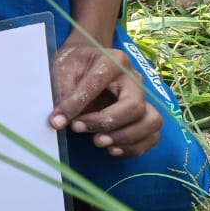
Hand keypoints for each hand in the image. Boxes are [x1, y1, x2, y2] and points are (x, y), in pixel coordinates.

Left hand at [48, 39, 161, 156]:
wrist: (86, 65)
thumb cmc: (74, 67)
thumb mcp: (62, 71)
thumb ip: (62, 94)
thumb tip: (59, 122)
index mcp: (113, 61)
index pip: (99, 83)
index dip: (77, 104)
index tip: (57, 120)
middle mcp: (134, 78)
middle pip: (134, 106)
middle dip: (106, 123)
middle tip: (78, 129)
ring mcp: (143, 97)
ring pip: (151, 121)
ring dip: (125, 138)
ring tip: (98, 142)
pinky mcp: (145, 116)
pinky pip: (152, 136)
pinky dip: (134, 147)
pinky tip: (112, 149)